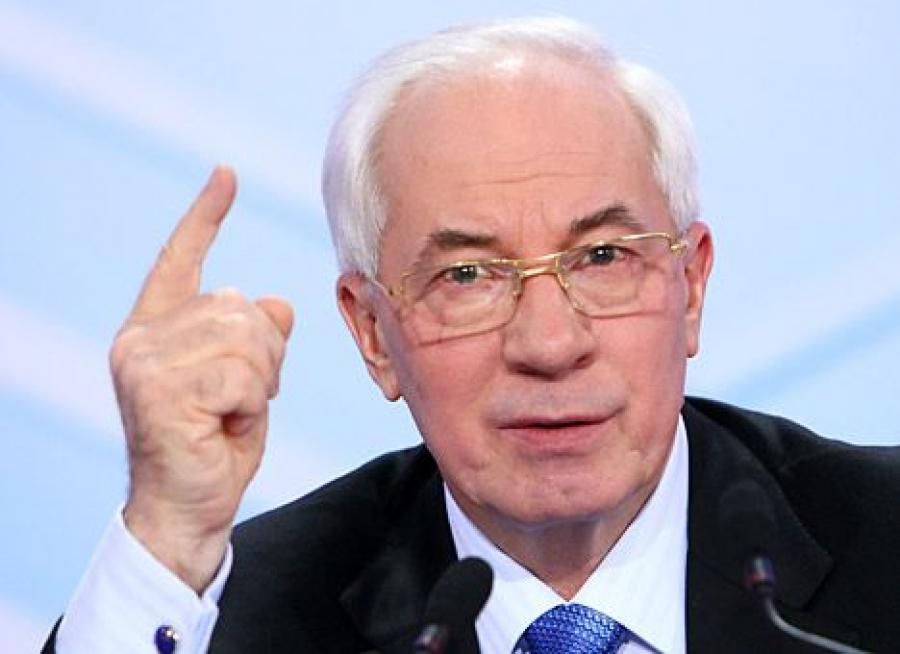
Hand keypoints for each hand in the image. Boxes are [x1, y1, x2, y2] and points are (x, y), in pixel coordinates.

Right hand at [112, 166, 293, 591]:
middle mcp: (141, 337)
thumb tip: (277, 301)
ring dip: (260, 380)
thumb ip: (257, 338)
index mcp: (157, 327)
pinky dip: (252, 403)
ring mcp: (144, 362)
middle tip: (245, 396)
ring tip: (233, 411)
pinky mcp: (158, 390)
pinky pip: (242, 374)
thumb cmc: (216, 443)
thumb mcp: (247, 380)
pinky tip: (226, 425)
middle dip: (265, 354)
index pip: (180, 259)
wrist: (190, 508)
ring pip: (245, 337)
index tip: (226, 175)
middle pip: (239, 306)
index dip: (206, 217)